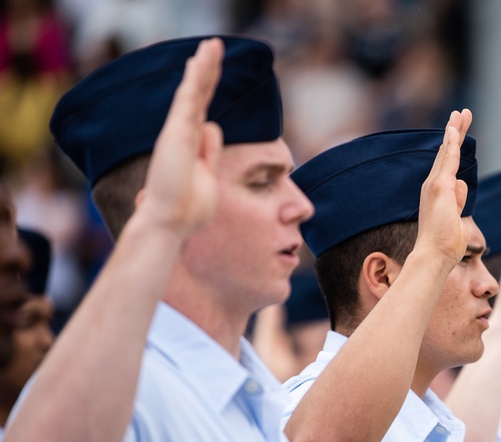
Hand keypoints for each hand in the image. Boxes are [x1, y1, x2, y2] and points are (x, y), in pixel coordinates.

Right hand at [136, 38, 223, 235]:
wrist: (170, 221)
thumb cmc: (188, 207)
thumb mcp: (208, 175)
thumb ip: (210, 151)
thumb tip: (213, 126)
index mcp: (190, 144)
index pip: (202, 110)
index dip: (207, 89)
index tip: (212, 69)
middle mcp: (182, 134)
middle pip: (197, 95)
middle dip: (206, 71)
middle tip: (214, 46)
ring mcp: (178, 132)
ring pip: (193, 92)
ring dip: (203, 67)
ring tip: (213, 44)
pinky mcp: (177, 133)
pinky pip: (188, 100)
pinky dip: (196, 79)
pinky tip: (202, 60)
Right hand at [415, 109, 472, 266]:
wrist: (436, 254)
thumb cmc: (446, 242)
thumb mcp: (457, 216)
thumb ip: (458, 199)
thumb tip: (462, 183)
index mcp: (438, 191)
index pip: (447, 162)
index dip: (454, 144)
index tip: (459, 129)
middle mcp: (433, 184)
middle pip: (446, 151)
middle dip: (454, 130)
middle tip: (462, 112)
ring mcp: (435, 184)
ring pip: (446, 151)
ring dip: (454, 130)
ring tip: (461, 113)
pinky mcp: (440, 187)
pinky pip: (447, 159)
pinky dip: (451, 143)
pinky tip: (454, 128)